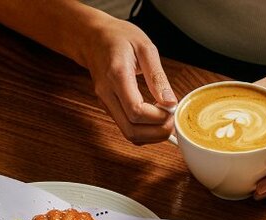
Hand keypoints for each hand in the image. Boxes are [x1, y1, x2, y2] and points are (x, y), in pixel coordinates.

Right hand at [80, 15, 176, 144]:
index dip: (158, 117)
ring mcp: (106, 103)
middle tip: (172, 120)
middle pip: (131, 130)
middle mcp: (107, 94)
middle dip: (157, 132)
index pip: (136, 111)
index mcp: (116, 76)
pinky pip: (127, 129)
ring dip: (151, 135)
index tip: (171, 109)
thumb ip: (158, 77)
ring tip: (166, 120)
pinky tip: (155, 120)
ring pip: (129, 134)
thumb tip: (170, 101)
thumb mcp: (145, 48)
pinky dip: (144, 131)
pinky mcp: (109, 108)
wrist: (93, 38)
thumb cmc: (118, 38)